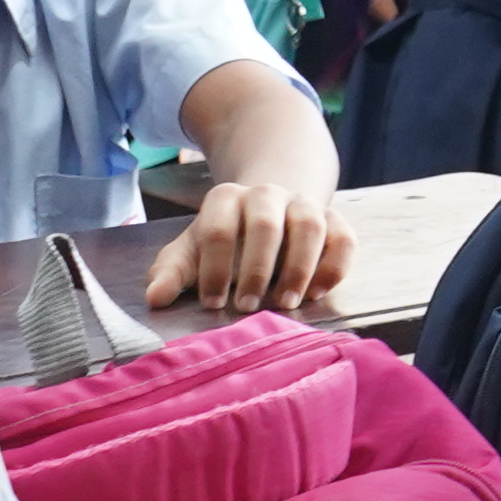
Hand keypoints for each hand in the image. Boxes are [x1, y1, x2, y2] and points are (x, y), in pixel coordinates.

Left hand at [146, 179, 354, 312]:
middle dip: (256, 268)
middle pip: (265, 223)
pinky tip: (319, 292)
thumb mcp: (192, 253)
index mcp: (226, 199)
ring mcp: (304, 205)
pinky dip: (335, 265)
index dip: (214, 268)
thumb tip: (155, 298)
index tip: (212, 303)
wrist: (266, 211)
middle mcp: (267, 195)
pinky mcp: (334, 220)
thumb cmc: (225, 241)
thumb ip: (172, 273)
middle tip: (247, 306)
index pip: (218, 228)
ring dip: (299, 267)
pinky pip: (344, 237)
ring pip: (310, 225)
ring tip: (286, 303)